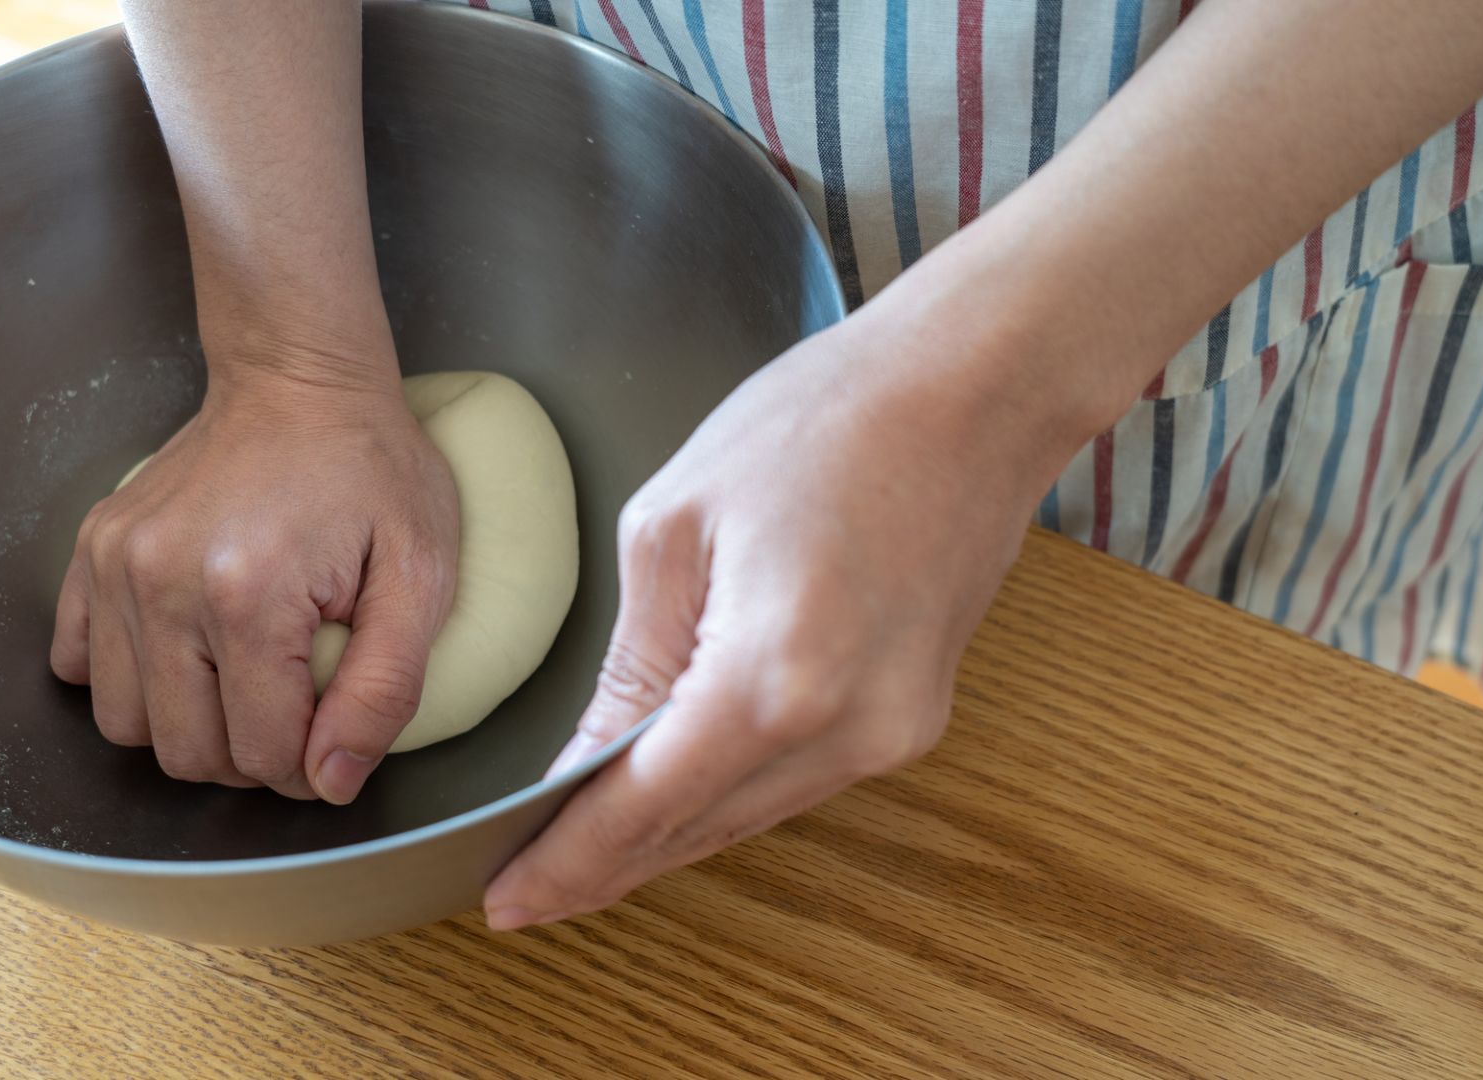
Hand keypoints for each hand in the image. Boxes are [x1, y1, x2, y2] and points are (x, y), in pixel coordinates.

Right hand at [50, 356, 458, 802]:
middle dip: (249, 757)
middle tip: (295, 710)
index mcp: (249, 595)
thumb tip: (333, 783)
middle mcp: (163, 584)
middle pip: (186, 752)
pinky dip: (131, 680)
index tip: (336, 733)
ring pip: (126, 724)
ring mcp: (115, 566)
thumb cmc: (372, 471)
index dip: (309, 768)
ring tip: (244, 682)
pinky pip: (78, 665)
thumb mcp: (421, 576)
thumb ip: (384, 689)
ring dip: (188, 726)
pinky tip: (188, 651)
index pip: (260, 754)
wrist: (301, 381)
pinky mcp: (91, 552)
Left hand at [483, 298, 1073, 930]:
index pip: (643, 808)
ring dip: (666, 835)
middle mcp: (845, 731)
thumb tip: (587, 760)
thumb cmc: (825, 422)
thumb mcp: (676, 526)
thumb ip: (631, 664)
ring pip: (749, 817)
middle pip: (698, 830)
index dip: (567, 863)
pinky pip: (798, 783)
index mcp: (773, 678)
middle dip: (605, 864)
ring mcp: (893, 732)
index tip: (508, 900)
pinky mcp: (915, 717)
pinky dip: (728, 795)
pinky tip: (674, 796)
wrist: (975, 388)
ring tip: (579, 852)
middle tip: (524, 887)